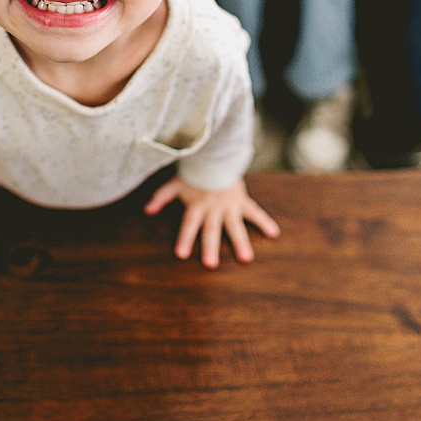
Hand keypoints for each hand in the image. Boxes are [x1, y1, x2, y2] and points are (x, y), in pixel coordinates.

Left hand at [144, 177, 280, 267]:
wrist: (214, 156)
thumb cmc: (193, 173)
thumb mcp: (175, 183)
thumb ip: (161, 197)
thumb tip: (147, 210)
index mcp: (196, 205)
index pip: (189, 224)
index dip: (185, 238)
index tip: (181, 254)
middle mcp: (213, 208)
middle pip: (211, 230)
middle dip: (210, 246)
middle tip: (210, 265)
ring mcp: (229, 205)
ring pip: (234, 225)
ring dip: (240, 241)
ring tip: (246, 258)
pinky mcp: (242, 201)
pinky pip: (255, 212)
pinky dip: (264, 221)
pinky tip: (274, 233)